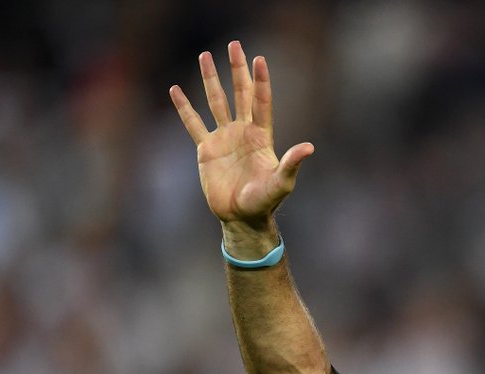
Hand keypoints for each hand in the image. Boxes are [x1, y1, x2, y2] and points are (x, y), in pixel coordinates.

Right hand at [170, 41, 312, 232]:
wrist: (241, 217)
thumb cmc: (265, 202)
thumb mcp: (281, 183)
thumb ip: (291, 164)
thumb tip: (308, 147)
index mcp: (261, 136)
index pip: (261, 102)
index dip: (260, 81)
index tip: (259, 58)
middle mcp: (243, 132)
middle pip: (239, 93)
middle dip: (237, 69)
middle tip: (234, 44)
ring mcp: (224, 138)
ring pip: (216, 101)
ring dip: (210, 79)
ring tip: (204, 55)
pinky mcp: (206, 149)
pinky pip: (193, 123)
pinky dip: (184, 108)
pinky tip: (176, 90)